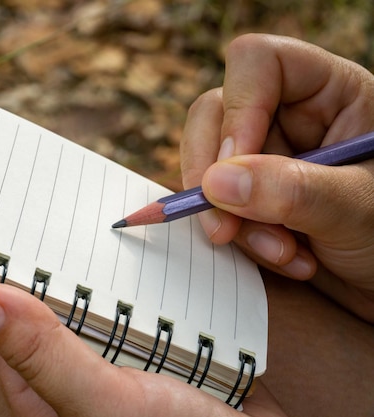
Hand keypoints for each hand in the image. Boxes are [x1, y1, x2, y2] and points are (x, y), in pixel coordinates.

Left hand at [0, 140, 285, 416]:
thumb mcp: (104, 401)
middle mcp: (67, 338)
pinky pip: (127, 262)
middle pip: (24, 262)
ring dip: (51, 209)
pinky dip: (114, 227)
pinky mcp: (154, 310)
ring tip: (27, 157)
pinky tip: (102, 193)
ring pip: (74, 258)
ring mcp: (111, 321)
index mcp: (35, 364)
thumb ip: (42, 356)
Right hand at [181, 34, 373, 321]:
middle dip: (215, 178)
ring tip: (283, 254)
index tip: (231, 168)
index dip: (237, 110)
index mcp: (330, 93)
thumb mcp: (358, 208)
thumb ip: (293, 191)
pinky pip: (214, 204)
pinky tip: (285, 259)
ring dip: (232, 218)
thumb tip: (215, 182)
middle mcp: (290, 117)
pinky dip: (239, 238)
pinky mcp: (250, 196)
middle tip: (226, 228)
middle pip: (214, 114)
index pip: (260, 65)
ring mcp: (265, 158)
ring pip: (206, 165)